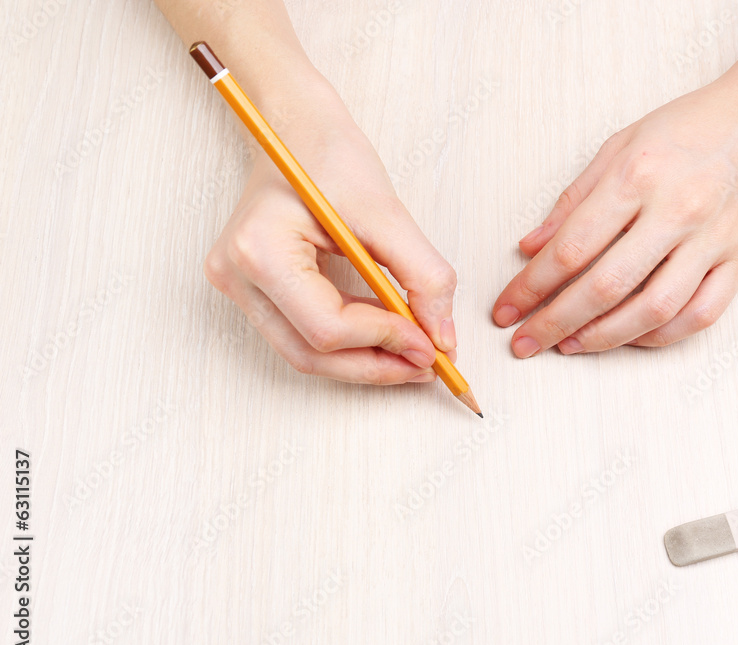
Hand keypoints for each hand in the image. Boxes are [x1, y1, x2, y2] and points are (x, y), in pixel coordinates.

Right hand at [204, 73, 457, 383]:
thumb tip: (443, 338)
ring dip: (363, 360)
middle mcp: (235, 275)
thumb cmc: (330, 155)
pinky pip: (300, 335)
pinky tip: (385, 332)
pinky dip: (348, 342)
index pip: (327, 326)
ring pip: (304, 354)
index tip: (433, 346)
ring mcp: (236, 286)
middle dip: (376, 364)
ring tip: (412, 352)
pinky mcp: (250, 290)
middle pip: (311, 353)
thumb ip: (423, 277)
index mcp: (258, 249)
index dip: (385, 342)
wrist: (295, 127)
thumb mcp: (387, 212)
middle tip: (428, 364)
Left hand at [493, 73, 737, 356]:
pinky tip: (628, 336)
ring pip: (653, 310)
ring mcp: (714, 239)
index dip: (530, 286)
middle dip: (554, 322)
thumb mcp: (621, 145)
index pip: (571, 247)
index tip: (506, 310)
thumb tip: (531, 247)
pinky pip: (699, 315)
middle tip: (525, 343)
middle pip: (605, 286)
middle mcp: (678, 210)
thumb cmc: (693, 126)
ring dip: (603, 337)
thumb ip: (574, 200)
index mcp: (638, 175)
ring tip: (570, 345)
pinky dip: (659, 335)